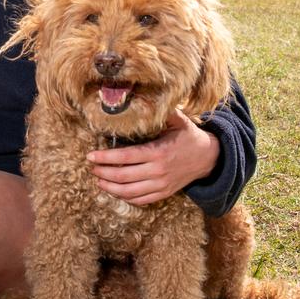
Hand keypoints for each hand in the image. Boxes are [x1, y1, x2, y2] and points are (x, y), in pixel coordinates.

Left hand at [86, 111, 218, 205]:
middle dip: (103, 172)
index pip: (125, 157)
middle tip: (91, 167)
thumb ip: (160, 112)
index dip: (105, 157)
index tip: (90, 156)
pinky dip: (125, 197)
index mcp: (158, 152)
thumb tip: (141, 98)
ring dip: (110, 187)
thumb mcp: (177, 120)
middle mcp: (158, 171)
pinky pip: (141, 200)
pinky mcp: (164, 193)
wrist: (208, 157)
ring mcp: (161, 185)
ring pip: (129, 192)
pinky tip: (114, 191)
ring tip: (98, 180)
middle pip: (123, 176)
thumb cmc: (188, 136)